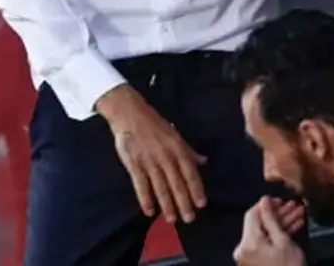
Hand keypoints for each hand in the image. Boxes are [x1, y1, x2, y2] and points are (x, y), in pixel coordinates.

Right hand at [97, 85, 206, 223]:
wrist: (129, 114)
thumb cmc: (154, 123)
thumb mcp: (175, 134)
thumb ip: (188, 150)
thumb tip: (203, 161)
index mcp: (177, 148)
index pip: (190, 172)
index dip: (196, 189)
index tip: (201, 204)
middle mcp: (165, 156)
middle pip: (177, 183)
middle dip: (183, 202)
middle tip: (189, 219)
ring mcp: (149, 161)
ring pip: (160, 187)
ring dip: (167, 205)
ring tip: (172, 220)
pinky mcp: (134, 164)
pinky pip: (141, 184)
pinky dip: (145, 199)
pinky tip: (149, 211)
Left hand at [234, 196, 306, 265]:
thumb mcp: (282, 240)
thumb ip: (271, 218)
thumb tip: (264, 200)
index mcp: (248, 242)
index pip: (251, 214)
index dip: (265, 204)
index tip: (281, 199)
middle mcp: (244, 248)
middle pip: (259, 223)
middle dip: (278, 213)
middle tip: (295, 205)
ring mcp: (250, 255)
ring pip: (265, 232)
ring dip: (282, 222)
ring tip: (300, 213)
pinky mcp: (257, 260)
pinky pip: (266, 242)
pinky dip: (279, 234)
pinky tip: (295, 226)